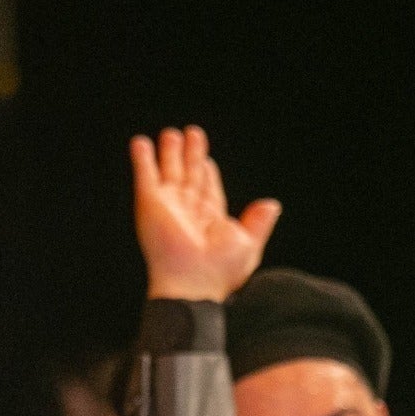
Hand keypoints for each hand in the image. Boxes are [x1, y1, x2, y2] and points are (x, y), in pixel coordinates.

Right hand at [131, 126, 279, 302]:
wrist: (193, 282)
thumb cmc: (221, 270)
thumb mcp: (249, 243)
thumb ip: (259, 222)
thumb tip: (272, 204)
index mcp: (210, 220)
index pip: (208, 189)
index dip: (206, 171)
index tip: (206, 158)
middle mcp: (188, 211)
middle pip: (189, 175)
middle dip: (189, 155)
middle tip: (191, 133)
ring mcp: (168, 206)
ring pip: (168, 172)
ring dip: (169, 153)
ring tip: (170, 133)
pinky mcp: (150, 203)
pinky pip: (145, 175)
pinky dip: (143, 159)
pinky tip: (141, 142)